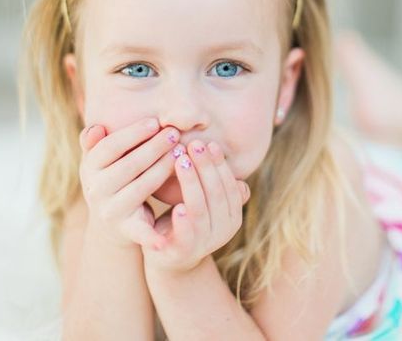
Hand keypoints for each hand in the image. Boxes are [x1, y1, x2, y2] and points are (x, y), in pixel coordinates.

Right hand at [78, 117, 183, 248]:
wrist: (111, 219)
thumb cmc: (110, 175)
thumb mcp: (98, 158)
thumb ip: (94, 141)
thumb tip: (98, 127)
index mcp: (89, 168)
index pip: (110, 146)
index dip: (133, 133)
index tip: (155, 122)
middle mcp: (96, 190)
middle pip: (129, 165)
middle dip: (154, 147)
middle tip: (174, 134)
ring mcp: (110, 211)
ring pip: (142, 187)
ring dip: (163, 169)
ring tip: (182, 154)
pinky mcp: (126, 230)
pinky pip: (141, 232)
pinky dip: (152, 237)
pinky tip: (167, 238)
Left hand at [141, 139, 250, 273]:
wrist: (168, 257)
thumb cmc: (186, 219)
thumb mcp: (203, 199)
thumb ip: (211, 180)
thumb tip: (216, 146)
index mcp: (232, 216)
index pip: (229, 185)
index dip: (219, 164)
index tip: (209, 143)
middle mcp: (223, 231)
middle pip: (216, 194)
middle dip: (205, 167)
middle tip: (193, 144)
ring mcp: (204, 244)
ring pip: (200, 209)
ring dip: (191, 183)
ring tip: (181, 162)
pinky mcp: (183, 254)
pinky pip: (186, 236)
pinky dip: (183, 221)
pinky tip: (177, 205)